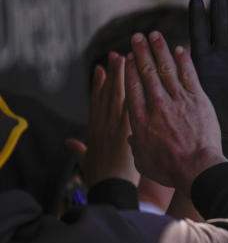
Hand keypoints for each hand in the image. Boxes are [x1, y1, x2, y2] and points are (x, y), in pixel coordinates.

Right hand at [66, 53, 139, 186]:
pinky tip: (142, 76)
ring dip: (124, 74)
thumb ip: (79, 150)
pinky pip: (136, 103)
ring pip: (121, 93)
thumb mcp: (87, 163)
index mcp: (95, 129)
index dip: (98, 85)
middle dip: (114, 72)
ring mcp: (118, 123)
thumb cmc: (102, 180)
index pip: (97, 101)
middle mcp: (105, 122)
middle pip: (110, 92)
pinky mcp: (132, 127)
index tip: (100, 69)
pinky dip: (139, 88)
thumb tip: (69, 143)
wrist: (114, 187)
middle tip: (117, 54)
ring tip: (128, 57)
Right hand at [124, 31, 225, 191]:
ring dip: (159, 49)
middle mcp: (156, 106)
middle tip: (136, 37)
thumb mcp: (142, 161)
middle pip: (146, 73)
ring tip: (154, 35)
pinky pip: (189, 76)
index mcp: (140, 120)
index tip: (126, 57)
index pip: (131, 88)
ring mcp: (178, 101)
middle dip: (140, 52)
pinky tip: (179, 49)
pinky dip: (183, 61)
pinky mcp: (198, 101)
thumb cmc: (170, 170)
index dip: (128, 70)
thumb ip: (135, 145)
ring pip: (166, 69)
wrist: (197, 169)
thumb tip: (131, 139)